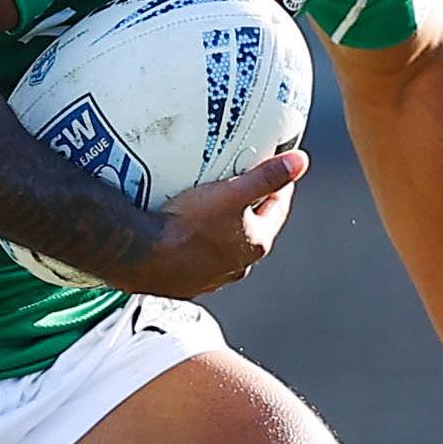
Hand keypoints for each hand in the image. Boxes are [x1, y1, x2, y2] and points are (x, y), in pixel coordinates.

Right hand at [143, 150, 307, 296]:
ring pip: (224, 245)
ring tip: (209, 205)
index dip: (278, 185)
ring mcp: (211, 276)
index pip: (277, 208)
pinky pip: (197, 257)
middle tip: (240, 184)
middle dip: (249, 206)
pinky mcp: (185, 282)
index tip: (276, 170)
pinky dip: (197, 243)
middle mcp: (238, 265)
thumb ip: (267, 177)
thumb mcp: (232, 193)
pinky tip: (182, 231)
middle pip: (251, 227)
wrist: (142, 257)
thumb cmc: (188, 225)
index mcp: (255, 243)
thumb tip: (300, 162)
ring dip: (222, 227)